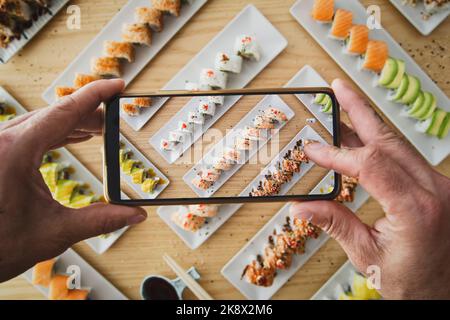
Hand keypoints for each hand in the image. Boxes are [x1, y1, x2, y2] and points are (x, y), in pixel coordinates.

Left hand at [0, 79, 146, 281]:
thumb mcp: (56, 232)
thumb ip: (101, 220)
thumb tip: (134, 214)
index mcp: (14, 151)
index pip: (65, 111)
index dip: (96, 95)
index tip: (117, 86)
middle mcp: (2, 143)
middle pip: (55, 114)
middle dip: (89, 113)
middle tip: (115, 118)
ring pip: (43, 122)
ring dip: (74, 123)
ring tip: (100, 128)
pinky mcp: (0, 155)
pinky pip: (32, 133)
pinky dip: (56, 132)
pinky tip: (75, 136)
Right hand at [290, 79, 449, 298]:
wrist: (441, 293)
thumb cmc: (412, 282)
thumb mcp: (366, 256)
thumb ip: (334, 223)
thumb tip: (301, 206)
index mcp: (416, 208)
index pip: (369, 164)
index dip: (336, 153)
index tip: (312, 149)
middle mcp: (434, 191)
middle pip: (389, 139)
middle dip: (359, 110)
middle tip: (338, 88)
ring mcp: (439, 187)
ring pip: (399, 144)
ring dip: (369, 123)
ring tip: (346, 103)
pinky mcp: (437, 187)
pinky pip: (406, 157)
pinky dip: (381, 143)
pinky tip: (362, 136)